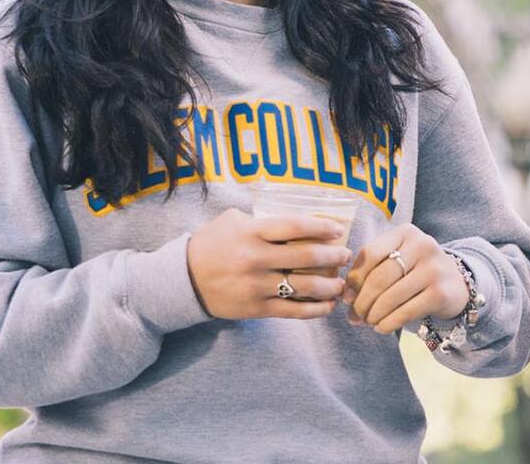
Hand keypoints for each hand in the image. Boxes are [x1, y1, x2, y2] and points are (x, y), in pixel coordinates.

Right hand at [185, 207, 350, 319]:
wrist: (183, 280)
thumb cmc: (210, 245)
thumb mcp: (231, 221)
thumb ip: (260, 219)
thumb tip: (295, 219)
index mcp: (251, 232)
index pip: (294, 226)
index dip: (320, 227)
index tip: (338, 230)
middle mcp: (256, 258)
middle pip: (305, 256)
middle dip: (332, 256)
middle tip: (346, 255)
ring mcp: (257, 286)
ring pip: (303, 287)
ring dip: (329, 285)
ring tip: (341, 283)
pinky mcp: (256, 308)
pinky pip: (292, 311)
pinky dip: (314, 310)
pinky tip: (328, 306)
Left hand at [341, 223, 468, 334]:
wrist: (455, 283)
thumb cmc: (415, 270)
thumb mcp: (397, 258)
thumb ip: (372, 270)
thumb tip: (346, 297)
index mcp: (405, 232)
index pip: (370, 253)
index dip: (354, 278)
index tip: (346, 297)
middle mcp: (422, 245)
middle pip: (380, 277)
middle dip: (362, 301)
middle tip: (355, 315)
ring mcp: (434, 269)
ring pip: (391, 297)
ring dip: (373, 314)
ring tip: (368, 321)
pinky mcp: (441, 293)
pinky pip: (406, 311)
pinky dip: (389, 323)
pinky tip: (381, 327)